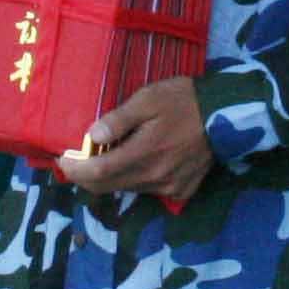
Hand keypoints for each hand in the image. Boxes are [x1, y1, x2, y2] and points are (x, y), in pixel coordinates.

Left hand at [58, 75, 212, 204]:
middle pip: (107, 187)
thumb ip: (119, 119)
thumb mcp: (148, 98)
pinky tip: (137, 159)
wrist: (227, 114)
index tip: (62, 159)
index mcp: (143, 155)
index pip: (98, 174)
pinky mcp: (181, 190)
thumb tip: (92, 136)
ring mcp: (169, 188)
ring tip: (105, 155)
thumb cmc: (184, 100)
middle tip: (76, 159)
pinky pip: (148, 190)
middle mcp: (154, 178)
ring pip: (127, 189)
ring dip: (110, 177)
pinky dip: (135, 178)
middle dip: (86, 176)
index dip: (75, 170)